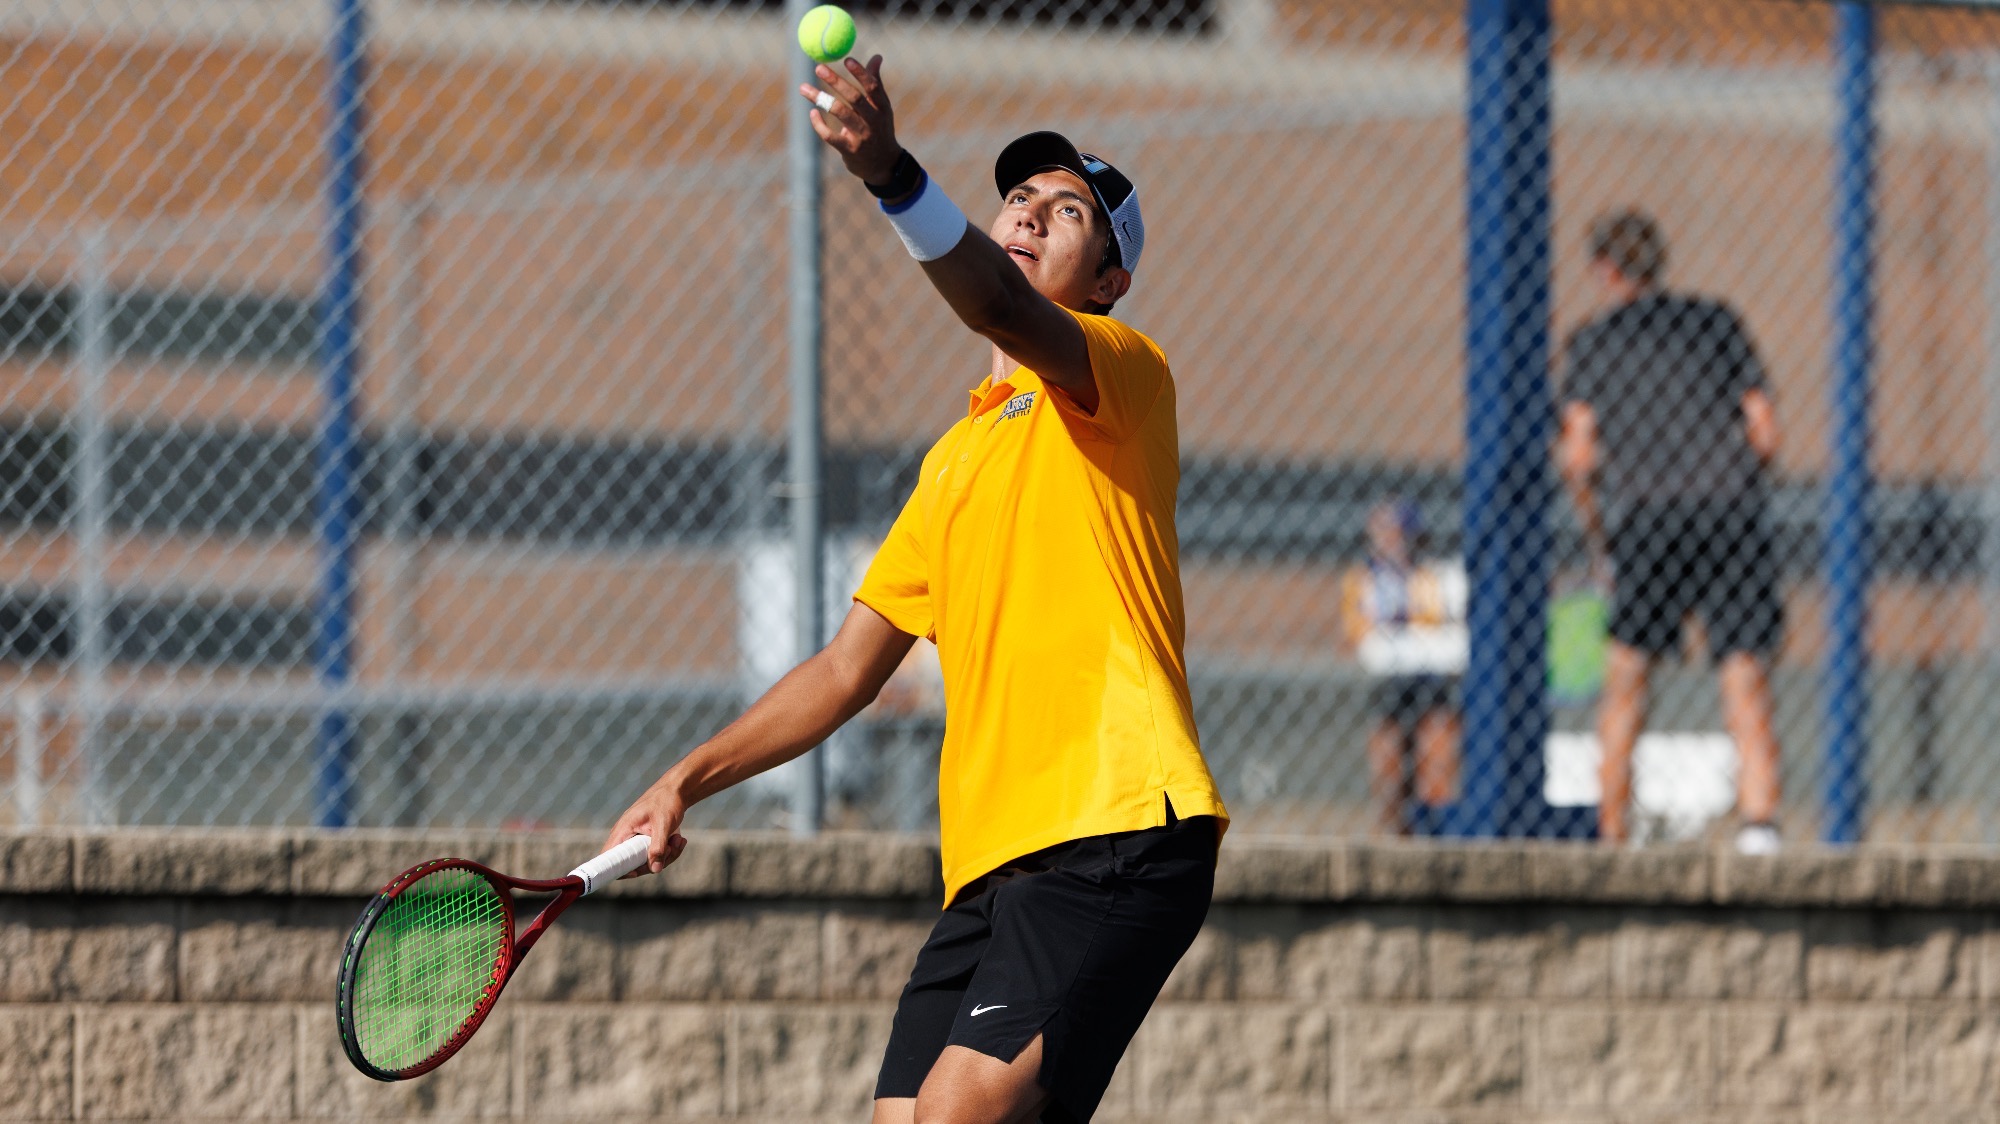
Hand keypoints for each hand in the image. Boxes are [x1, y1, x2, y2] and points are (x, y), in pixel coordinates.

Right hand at [600, 778, 690, 876]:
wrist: (676, 790)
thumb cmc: (666, 802)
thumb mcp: (663, 824)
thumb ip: (658, 847)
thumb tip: (655, 869)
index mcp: (623, 830)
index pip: (608, 857)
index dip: (618, 869)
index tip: (636, 872)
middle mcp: (626, 837)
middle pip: (632, 865)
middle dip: (654, 861)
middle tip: (670, 848)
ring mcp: (637, 841)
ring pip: (647, 862)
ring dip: (667, 856)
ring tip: (679, 840)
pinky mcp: (647, 842)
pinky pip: (655, 856)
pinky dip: (669, 852)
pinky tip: (679, 840)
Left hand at [798, 55, 899, 185]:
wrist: (883, 165)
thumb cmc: (879, 130)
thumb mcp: (882, 108)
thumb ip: (876, 83)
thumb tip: (877, 57)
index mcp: (882, 108)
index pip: (873, 87)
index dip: (860, 73)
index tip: (846, 59)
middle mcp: (874, 121)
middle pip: (855, 98)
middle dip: (836, 81)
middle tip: (818, 67)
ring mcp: (862, 137)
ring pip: (839, 113)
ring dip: (820, 99)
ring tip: (803, 88)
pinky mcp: (850, 150)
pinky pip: (830, 135)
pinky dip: (819, 124)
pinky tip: (812, 113)